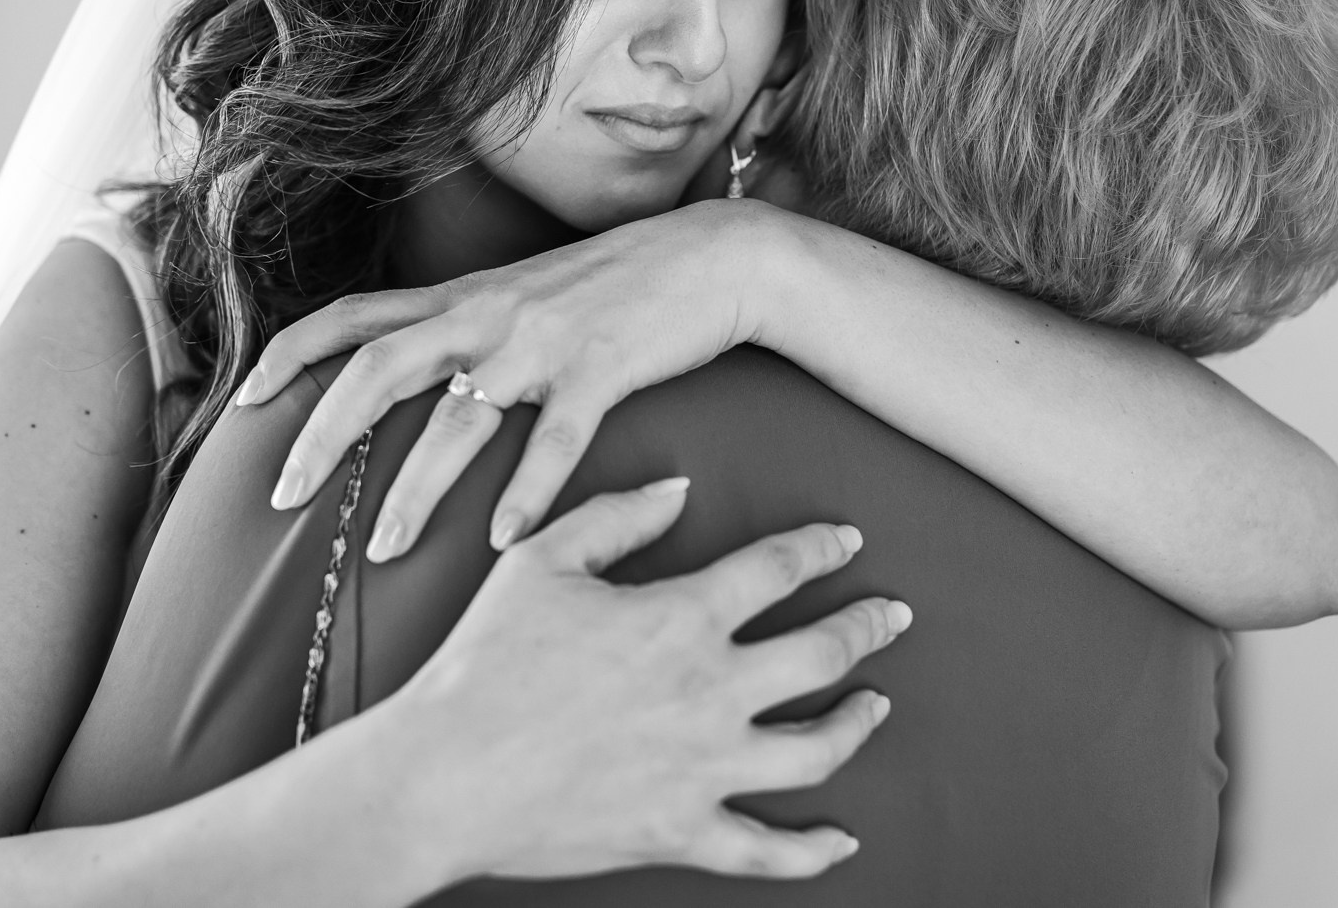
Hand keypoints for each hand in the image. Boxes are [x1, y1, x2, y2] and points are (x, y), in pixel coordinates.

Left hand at [245, 199, 780, 559]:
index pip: (352, 315)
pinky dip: (530, 491)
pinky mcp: (605, 367)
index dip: (291, 354)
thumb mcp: (530, 298)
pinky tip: (509, 541)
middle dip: (323, 435)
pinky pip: (558, 437)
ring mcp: (545, 341)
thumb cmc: (621, 290)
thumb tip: (431, 389)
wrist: (714, 257)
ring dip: (416, 488)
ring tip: (385, 550)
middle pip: (379, 370)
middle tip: (284, 499)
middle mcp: (490, 314)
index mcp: (466, 299)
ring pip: (458, 418)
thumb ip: (475, 333)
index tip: (244, 403)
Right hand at [369, 477, 909, 880]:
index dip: (820, 549)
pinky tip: (841, 840)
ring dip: (859, 721)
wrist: (444, 774)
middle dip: (868, 626)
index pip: (777, 569)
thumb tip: (679, 489)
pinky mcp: (683, 832)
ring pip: (817, 747)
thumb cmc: (485, 664)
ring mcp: (704, 768)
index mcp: (680, 617)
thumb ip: (618, 516)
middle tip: (893, 614)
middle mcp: (711, 691)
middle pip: (822, 652)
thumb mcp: (542, 562)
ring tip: (876, 704)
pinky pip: (768, 849)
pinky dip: (813, 849)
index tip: (845, 543)